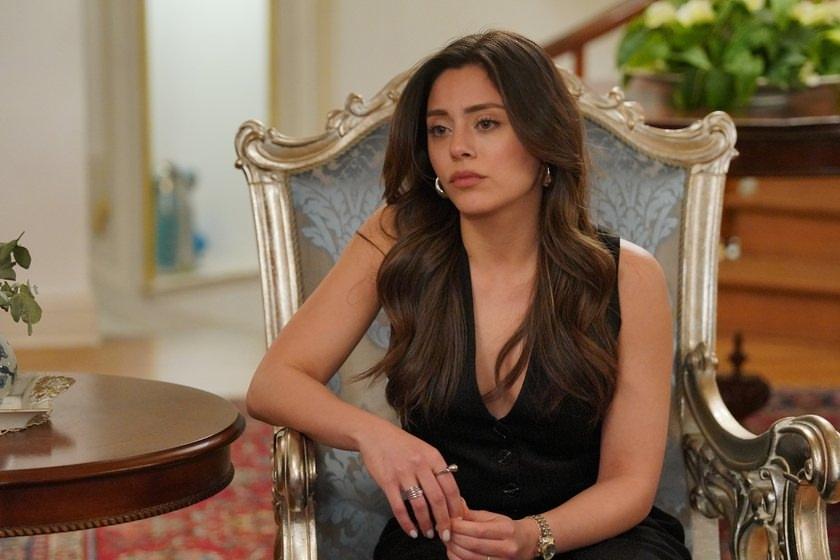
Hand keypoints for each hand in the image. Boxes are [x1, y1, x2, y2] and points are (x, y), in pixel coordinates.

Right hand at [357, 422, 462, 540]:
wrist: (375, 435)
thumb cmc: (401, 444)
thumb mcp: (424, 450)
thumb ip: (436, 468)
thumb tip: (450, 493)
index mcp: (433, 457)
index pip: (450, 486)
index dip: (456, 507)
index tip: (458, 521)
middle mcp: (420, 465)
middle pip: (437, 499)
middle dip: (443, 521)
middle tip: (446, 535)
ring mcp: (403, 474)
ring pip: (420, 505)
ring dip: (426, 523)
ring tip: (429, 533)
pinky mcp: (387, 482)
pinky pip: (399, 507)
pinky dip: (406, 523)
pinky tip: (411, 531)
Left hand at [446, 506, 537, 559]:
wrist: (526, 543)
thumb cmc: (508, 528)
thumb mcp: (492, 517)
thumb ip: (471, 514)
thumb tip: (454, 506)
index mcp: (506, 530)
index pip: (478, 530)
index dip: (459, 527)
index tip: (449, 522)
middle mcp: (506, 548)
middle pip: (473, 545)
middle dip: (454, 538)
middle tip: (444, 531)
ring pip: (471, 558)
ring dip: (454, 549)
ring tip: (447, 540)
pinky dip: (458, 559)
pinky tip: (453, 551)